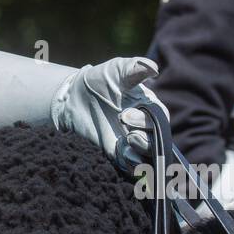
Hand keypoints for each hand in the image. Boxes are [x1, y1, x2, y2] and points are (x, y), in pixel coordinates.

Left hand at [50, 56, 168, 172]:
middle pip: (157, 143)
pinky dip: (131, 164)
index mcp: (150, 109)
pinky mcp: (119, 154)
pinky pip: (132, 166)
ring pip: (147, 157)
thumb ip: (134, 67)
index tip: (125, 115)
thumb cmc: (99, 80)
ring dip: (140, 154)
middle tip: (128, 133)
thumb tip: (153, 67)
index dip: (148, 122)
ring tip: (124, 144)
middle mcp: (145, 128)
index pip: (160, 121)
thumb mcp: (116, 70)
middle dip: (146, 141)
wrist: (73, 97)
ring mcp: (132, 142)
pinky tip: (121, 155)